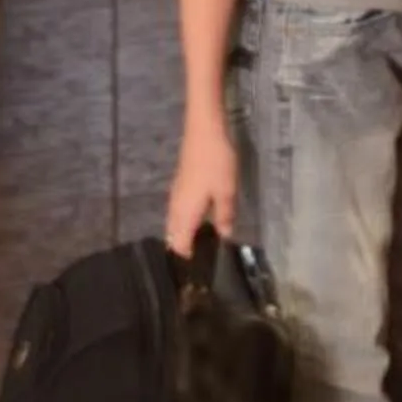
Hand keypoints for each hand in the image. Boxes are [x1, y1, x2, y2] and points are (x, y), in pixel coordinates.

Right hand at [166, 120, 238, 258]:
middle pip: (174, 237)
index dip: (188, 258)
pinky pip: (179, 214)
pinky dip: (187, 223)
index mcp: (184, 214)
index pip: (179, 245)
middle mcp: (175, 208)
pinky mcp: (180, 187)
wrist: (204, 133)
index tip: (201, 269)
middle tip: (206, 259)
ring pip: (175, 225)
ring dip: (186, 236)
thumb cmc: (216, 163)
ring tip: (206, 244)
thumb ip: (225, 215)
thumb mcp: (227, 191)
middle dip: (186, 249)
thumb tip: (224, 236)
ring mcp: (175, 197)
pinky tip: (203, 222)